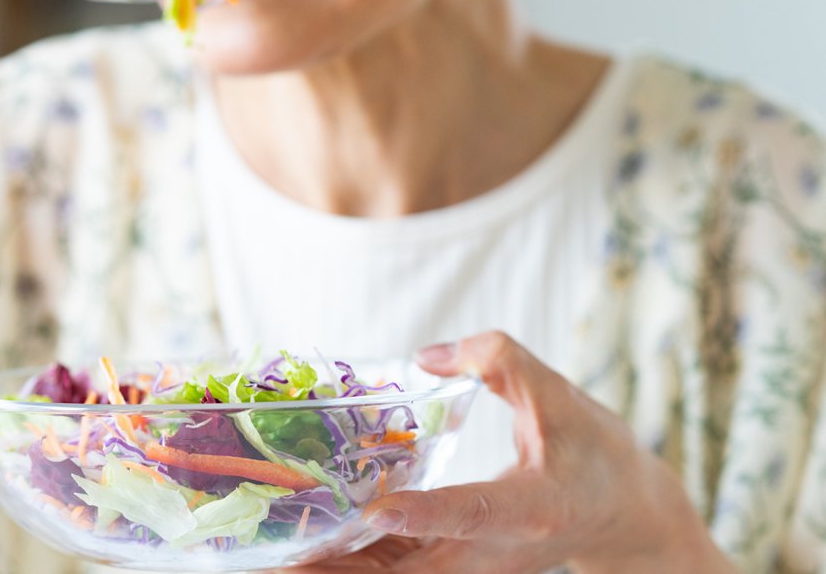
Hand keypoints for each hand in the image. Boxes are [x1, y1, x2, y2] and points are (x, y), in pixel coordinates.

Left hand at [289, 332, 734, 572]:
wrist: (626, 515)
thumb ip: (496, 360)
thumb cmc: (596, 453)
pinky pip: (401, 569)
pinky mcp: (460, 566)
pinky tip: (310, 550)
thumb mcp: (559, 394)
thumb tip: (422, 355)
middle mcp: (497, 551)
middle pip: (415, 570)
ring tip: (279, 562)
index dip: (424, 513)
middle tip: (288, 560)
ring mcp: (477, 567)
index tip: (376, 509)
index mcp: (532, 509)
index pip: (471, 513)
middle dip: (349, 568)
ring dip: (341, 571)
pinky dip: (356, 563)